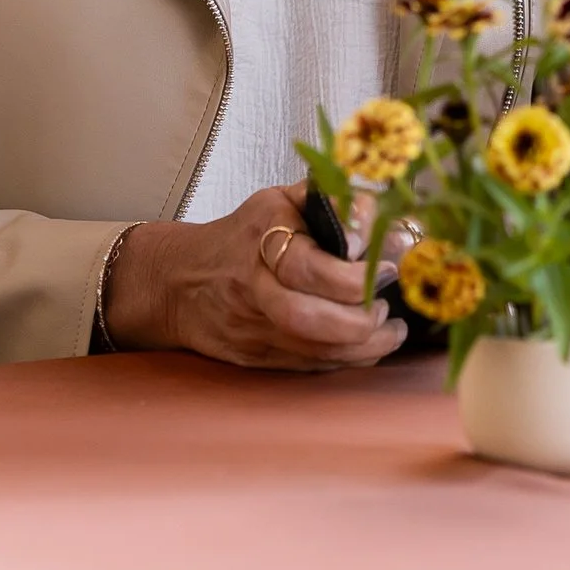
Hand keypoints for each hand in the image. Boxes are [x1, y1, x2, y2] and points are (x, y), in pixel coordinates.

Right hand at [102, 185, 408, 371]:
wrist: (178, 281)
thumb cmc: (242, 235)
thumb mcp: (280, 201)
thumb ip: (331, 202)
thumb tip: (375, 224)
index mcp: (259, 242)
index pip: (307, 267)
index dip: (354, 275)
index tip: (386, 268)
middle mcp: (252, 290)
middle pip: (306, 318)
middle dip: (359, 319)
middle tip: (385, 305)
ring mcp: (251, 329)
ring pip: (313, 351)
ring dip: (364, 346)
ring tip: (391, 330)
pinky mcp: (255, 358)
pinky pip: (308, 367)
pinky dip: (346, 360)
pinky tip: (369, 345)